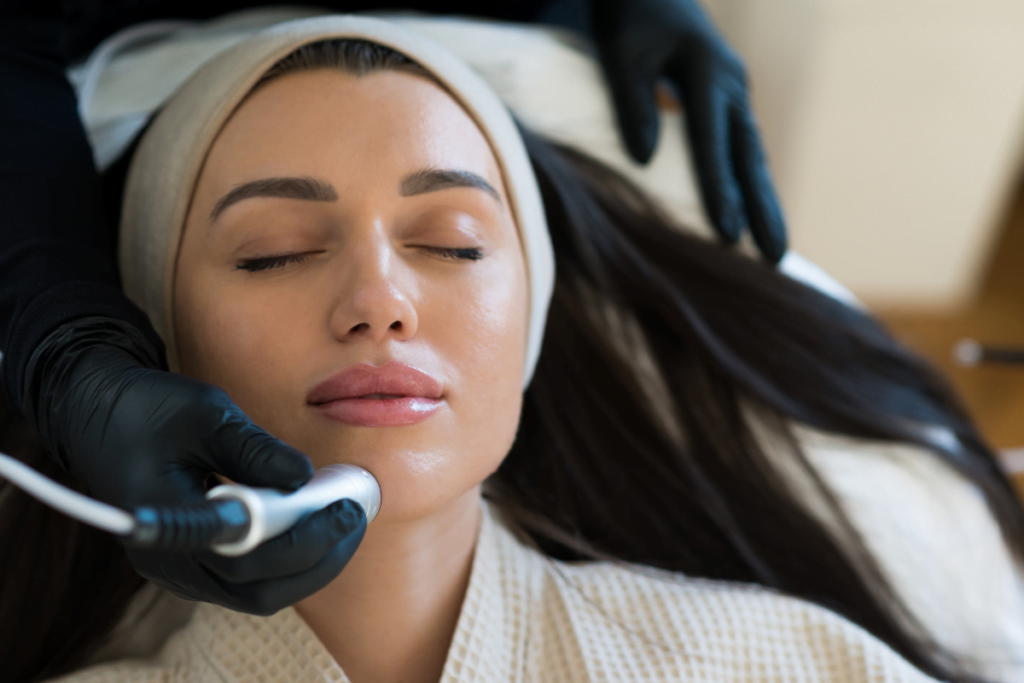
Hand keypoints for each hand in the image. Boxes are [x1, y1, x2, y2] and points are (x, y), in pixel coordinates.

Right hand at [24, 317, 363, 614]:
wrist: (98, 417)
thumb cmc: (147, 408)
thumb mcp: (203, 411)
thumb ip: (252, 447)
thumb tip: (305, 476)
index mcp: (163, 520)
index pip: (243, 553)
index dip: (301, 539)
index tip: (342, 509)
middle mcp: (170, 562)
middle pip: (258, 588)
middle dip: (319, 556)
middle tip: (356, 514)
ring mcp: (181, 570)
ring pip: (258, 593)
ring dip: (311, 563)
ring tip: (347, 520)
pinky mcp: (195, 565)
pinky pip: (251, 580)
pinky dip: (292, 560)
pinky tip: (319, 524)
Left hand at [591, 0, 786, 261]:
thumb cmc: (631, 19)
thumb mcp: (622, 55)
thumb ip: (631, 103)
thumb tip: (644, 161)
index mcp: (708, 70)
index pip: (713, 139)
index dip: (720, 188)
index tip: (727, 233)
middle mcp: (732, 85)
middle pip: (750, 155)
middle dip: (765, 208)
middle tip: (776, 257)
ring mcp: (736, 94)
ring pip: (753, 155)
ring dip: (764, 202)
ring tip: (773, 250)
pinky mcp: (729, 102)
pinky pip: (743, 149)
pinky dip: (749, 183)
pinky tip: (753, 217)